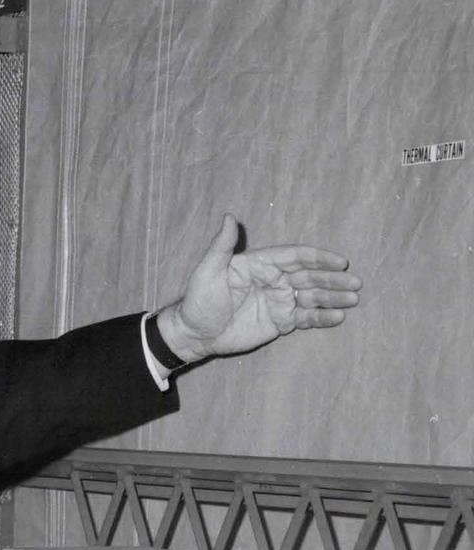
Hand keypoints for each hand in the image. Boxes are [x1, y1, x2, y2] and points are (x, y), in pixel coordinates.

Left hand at [156, 213, 362, 363]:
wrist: (193, 333)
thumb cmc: (199, 300)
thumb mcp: (208, 271)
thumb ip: (221, 245)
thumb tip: (229, 216)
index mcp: (262, 264)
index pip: (296, 257)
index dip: (318, 258)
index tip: (339, 262)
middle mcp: (274, 280)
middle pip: (310, 276)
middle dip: (333, 279)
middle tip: (355, 283)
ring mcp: (279, 301)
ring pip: (312, 296)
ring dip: (333, 297)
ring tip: (353, 300)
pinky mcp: (280, 322)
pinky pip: (305, 318)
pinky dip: (322, 318)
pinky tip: (338, 317)